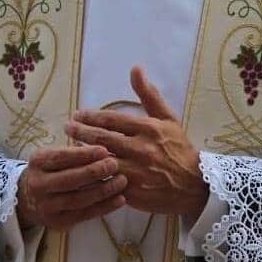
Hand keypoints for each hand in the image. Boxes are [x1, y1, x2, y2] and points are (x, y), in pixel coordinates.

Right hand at [17, 144, 126, 231]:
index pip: (61, 157)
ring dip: (103, 190)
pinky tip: (120, 199)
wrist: (26, 198)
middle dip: (95, 172)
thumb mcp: (53, 154)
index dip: (84, 154)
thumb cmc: (49, 169)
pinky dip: (104, 207)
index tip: (104, 150)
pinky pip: (84, 215)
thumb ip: (73, 150)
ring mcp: (47, 207)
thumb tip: (102, 143)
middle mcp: (39, 185)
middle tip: (115, 164)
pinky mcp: (58, 223)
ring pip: (79, 199)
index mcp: (38, 162)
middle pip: (70, 180)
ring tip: (122, 180)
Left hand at [65, 66, 208, 221]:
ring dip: (83, 155)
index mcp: (148, 129)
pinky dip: (93, 177)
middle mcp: (141, 149)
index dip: (91, 117)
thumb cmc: (178, 148)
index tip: (77, 114)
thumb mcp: (168, 118)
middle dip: (81, 132)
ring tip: (69, 148)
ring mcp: (136, 172)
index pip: (112, 120)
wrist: (194, 185)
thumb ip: (149, 94)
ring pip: (101, 162)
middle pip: (102, 139)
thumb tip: (135, 69)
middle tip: (67, 127)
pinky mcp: (132, 192)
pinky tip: (81, 172)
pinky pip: (107, 183)